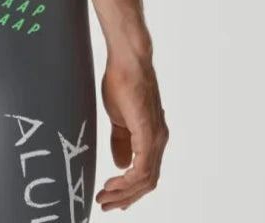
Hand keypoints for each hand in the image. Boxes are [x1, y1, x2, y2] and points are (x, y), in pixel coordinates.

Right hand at [95, 49, 167, 210]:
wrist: (128, 59)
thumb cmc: (122, 80)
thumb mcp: (119, 117)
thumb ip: (121, 141)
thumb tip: (121, 164)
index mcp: (153, 136)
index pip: (145, 173)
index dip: (129, 190)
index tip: (110, 196)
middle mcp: (159, 140)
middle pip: (147, 182)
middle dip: (125, 197)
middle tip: (105, 204)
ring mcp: (156, 137)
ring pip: (145, 179)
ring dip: (124, 193)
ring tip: (104, 197)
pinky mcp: (148, 133)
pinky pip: (142, 168)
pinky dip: (128, 181)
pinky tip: (113, 183)